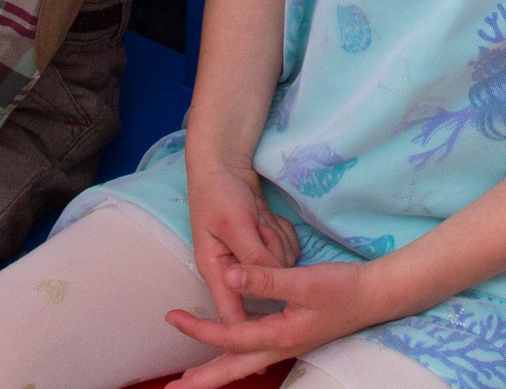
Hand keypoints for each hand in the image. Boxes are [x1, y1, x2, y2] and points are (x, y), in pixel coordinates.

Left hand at [164, 258, 398, 388]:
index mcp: (279, 336)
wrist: (375, 295)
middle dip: (202, 380)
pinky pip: (254, 353)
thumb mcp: (303, 280)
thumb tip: (229, 276)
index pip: (229, 339)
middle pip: (233, 369)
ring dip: (216, 371)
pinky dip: (235, 356)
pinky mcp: (292, 335)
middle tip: (171, 388)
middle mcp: (280, 347)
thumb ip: (266, 278)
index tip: (172, 319)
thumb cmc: (342, 288)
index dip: (198, 331)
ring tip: (191, 378)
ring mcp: (286, 344)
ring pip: (243, 363)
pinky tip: (230, 351)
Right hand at [185, 156, 300, 329]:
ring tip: (259, 217)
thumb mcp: (236, 224)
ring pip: (282, 265)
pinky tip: (267, 216)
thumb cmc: (220, 193)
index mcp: (217, 271)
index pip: (232, 315)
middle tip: (258, 225)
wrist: (226, 165)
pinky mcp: (266, 246)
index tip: (272, 340)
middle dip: (271, 256)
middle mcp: (235, 271)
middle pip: (267, 286)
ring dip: (276, 238)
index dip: (249, 330)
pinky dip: (283, 231)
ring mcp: (252, 259)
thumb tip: (273, 284)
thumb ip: (254, 257)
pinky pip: (289, 250)